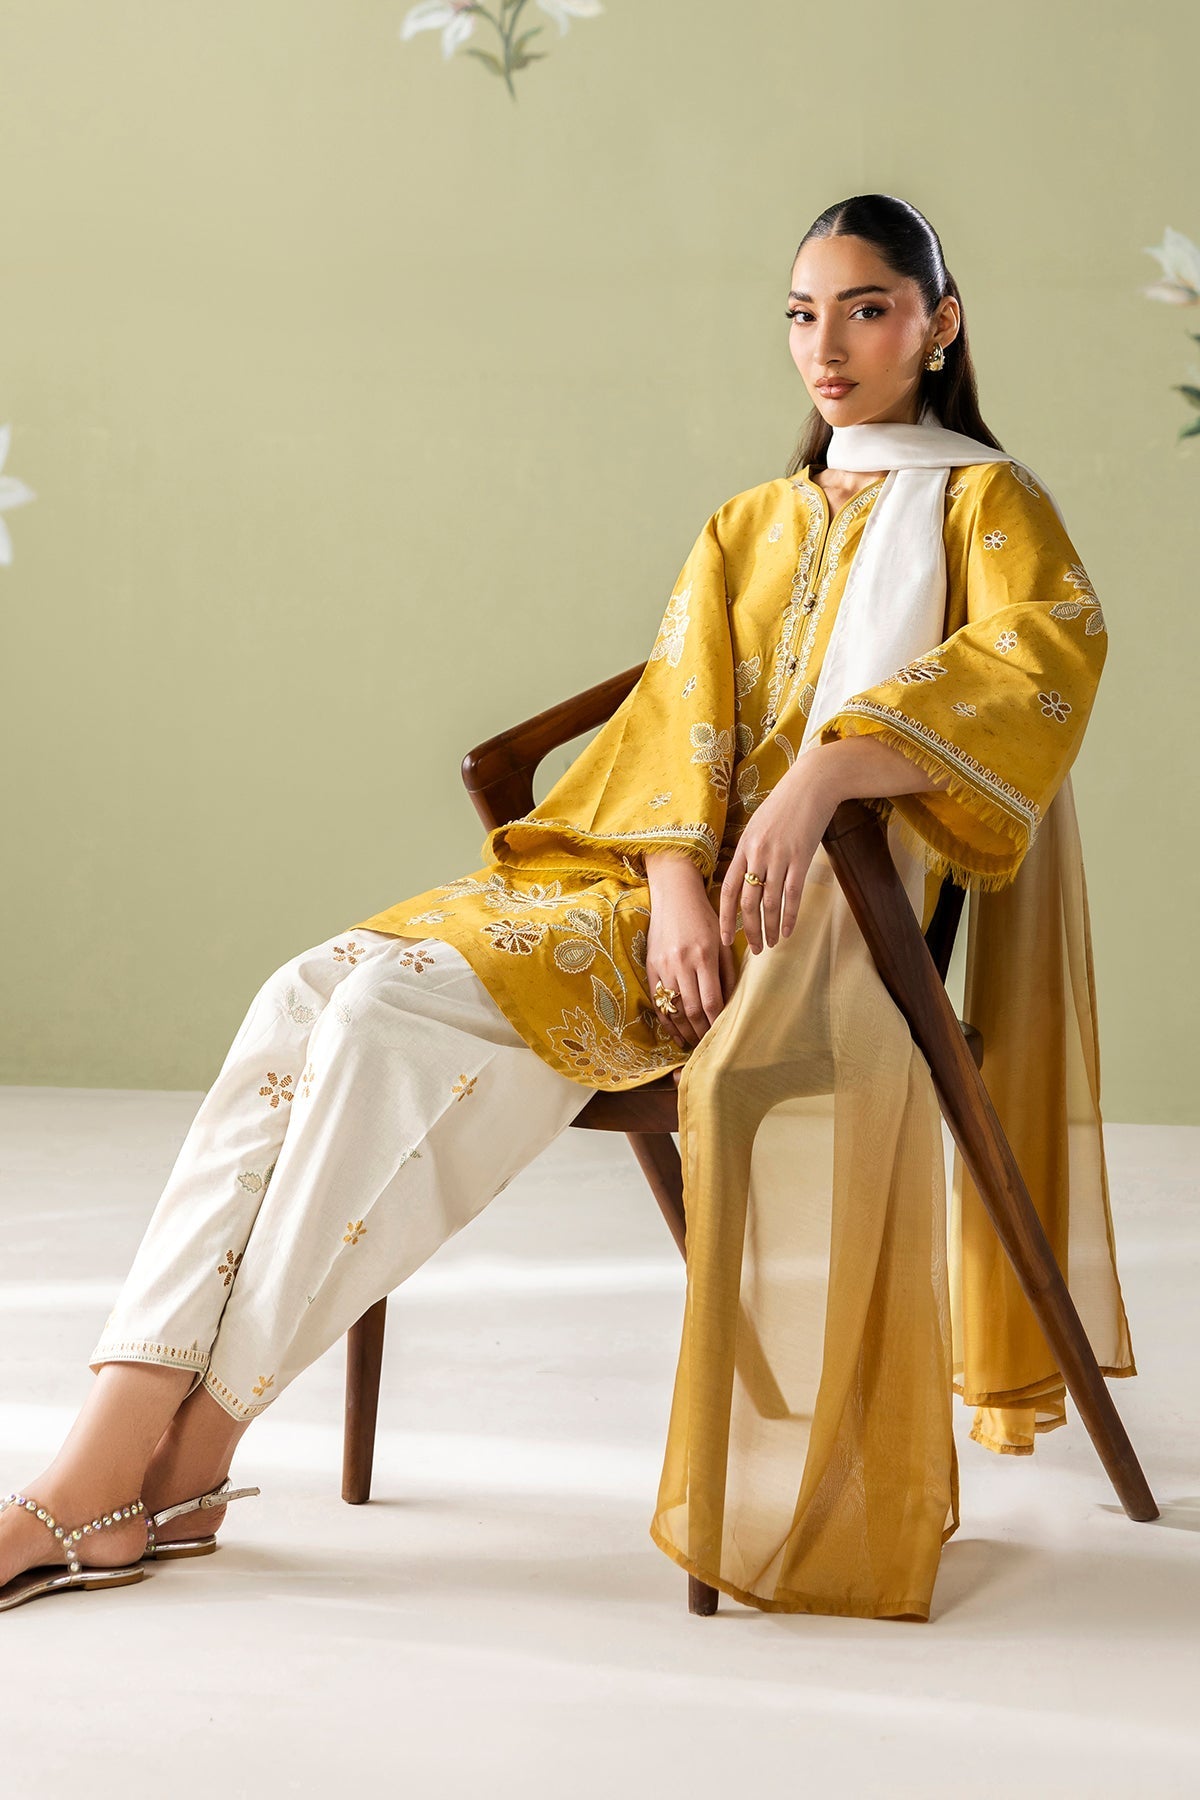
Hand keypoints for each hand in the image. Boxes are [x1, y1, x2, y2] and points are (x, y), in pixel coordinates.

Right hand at [644, 855, 738, 1050]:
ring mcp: (663, 966)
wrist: (673, 896)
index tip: (723, 1035)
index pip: (711, 1000)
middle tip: (709, 1045)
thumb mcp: (722, 941)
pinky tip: (676, 1034)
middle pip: (691, 1009)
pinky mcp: (650, 967)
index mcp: (703, 956)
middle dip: (701, 1032)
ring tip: (695, 1043)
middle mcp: (681, 963)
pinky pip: (657, 1002)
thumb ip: (727, 973)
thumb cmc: (703, 917)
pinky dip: (667, 1022)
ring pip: (673, 1009)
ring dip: (685, 1031)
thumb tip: (730, 1004)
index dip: (717, 1023)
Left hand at [719, 749, 837, 953]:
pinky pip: (792, 894)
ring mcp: (779, 856)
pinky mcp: (801, 857)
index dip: (725, 917)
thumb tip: (746, 876)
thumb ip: (750, 849)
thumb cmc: (786, 803)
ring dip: (770, 928)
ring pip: (770, 903)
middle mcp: (757, 854)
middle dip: (749, 930)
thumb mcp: (759, 824)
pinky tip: (788, 931)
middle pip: (747, 902)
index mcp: (743, 846)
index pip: (728, 889)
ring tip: (771, 944)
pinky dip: (789, 916)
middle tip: (753, 949)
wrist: (812, 783)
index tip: (725, 938)